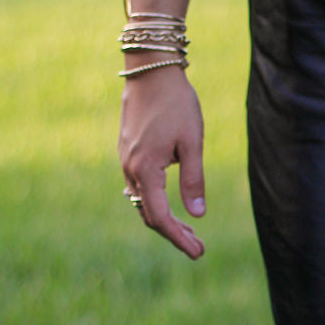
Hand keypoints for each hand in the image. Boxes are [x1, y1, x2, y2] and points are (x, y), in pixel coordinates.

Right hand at [118, 67, 206, 258]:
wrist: (150, 71)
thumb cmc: (176, 103)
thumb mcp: (192, 142)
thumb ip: (193, 180)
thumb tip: (198, 215)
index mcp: (145, 169)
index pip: (160, 217)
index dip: (178, 238)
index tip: (198, 253)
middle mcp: (130, 169)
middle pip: (149, 214)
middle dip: (174, 233)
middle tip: (199, 247)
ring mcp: (126, 160)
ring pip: (143, 201)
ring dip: (165, 218)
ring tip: (190, 230)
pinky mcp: (128, 152)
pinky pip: (139, 187)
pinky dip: (155, 201)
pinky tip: (171, 204)